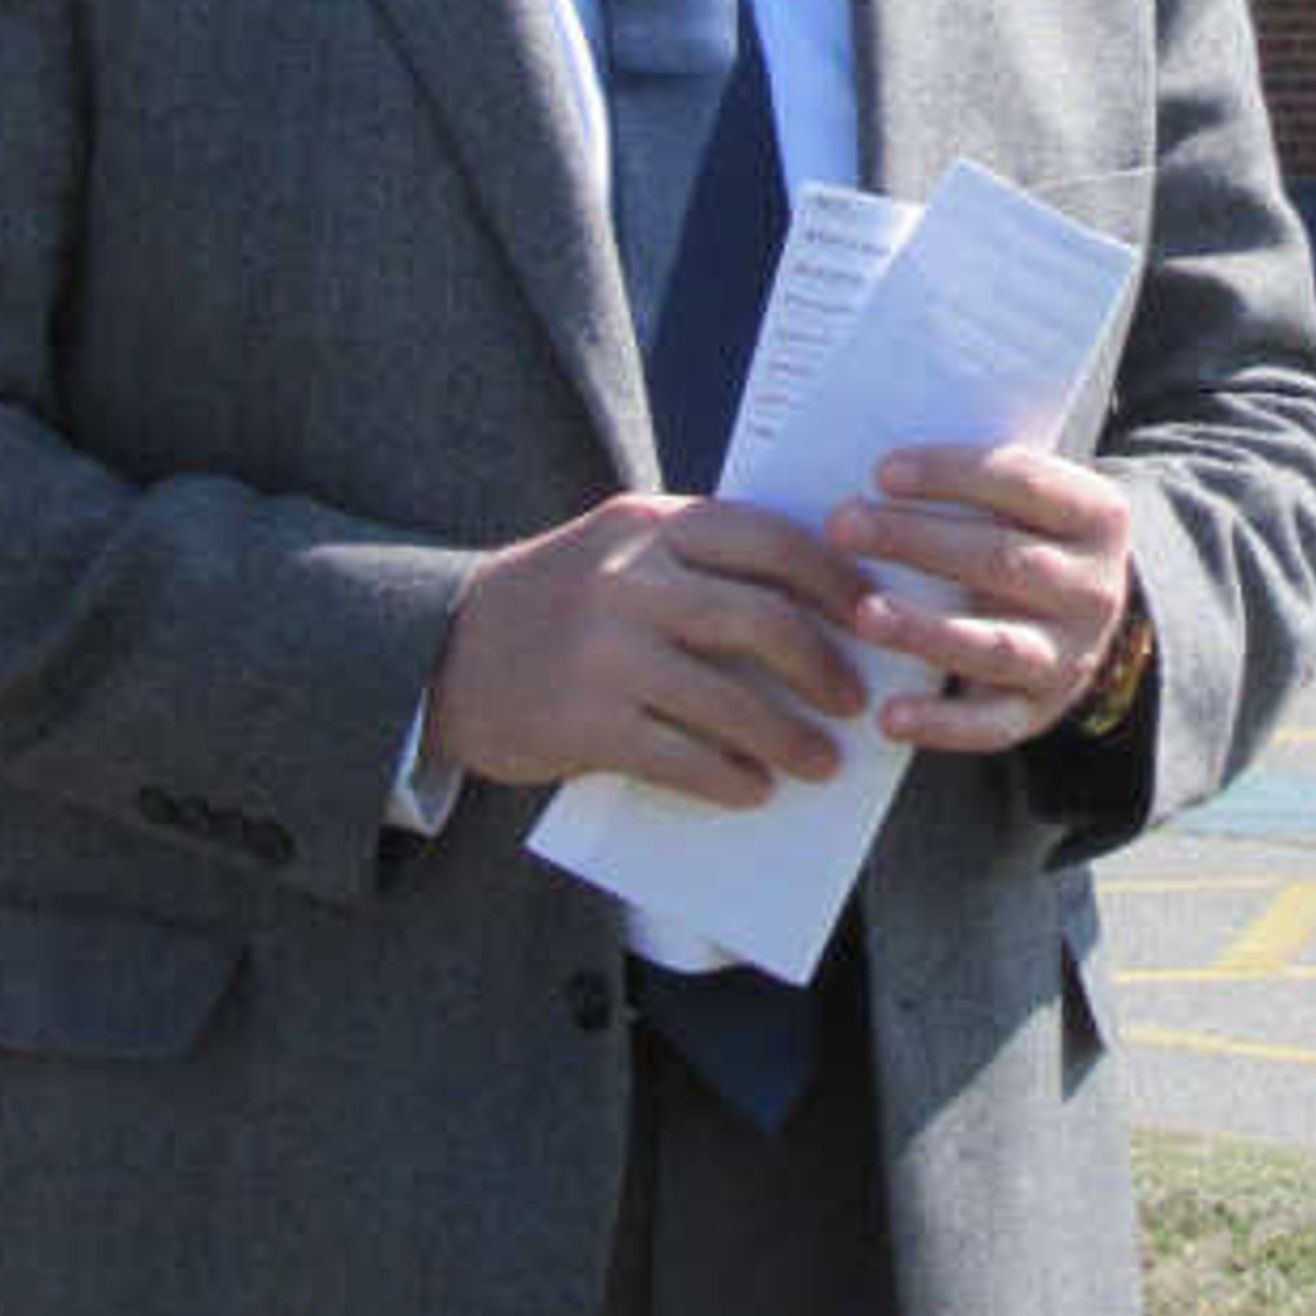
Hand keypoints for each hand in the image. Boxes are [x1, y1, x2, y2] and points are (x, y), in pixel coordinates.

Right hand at [423, 494, 870, 806]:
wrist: (440, 652)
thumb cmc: (560, 602)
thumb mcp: (622, 553)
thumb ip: (701, 563)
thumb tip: (821, 609)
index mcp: (651, 525)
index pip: (770, 539)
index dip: (836, 579)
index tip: (875, 614)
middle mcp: (629, 579)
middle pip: (761, 620)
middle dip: (823, 665)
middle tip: (855, 698)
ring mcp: (603, 652)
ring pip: (728, 700)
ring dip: (788, 737)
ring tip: (822, 762)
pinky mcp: (581, 722)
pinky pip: (678, 757)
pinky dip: (727, 779)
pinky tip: (754, 791)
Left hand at [826, 443, 1141, 757]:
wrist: (1080, 620)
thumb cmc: (1022, 537)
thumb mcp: (1024, 502)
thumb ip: (974, 483)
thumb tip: (876, 468)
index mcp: (1096, 515)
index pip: (1023, 483)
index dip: (952, 474)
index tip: (881, 472)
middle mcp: (1094, 588)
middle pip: (1001, 559)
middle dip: (916, 541)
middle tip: (842, 526)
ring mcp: (1071, 655)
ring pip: (996, 644)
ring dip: (926, 630)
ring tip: (864, 615)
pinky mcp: (1040, 711)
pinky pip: (989, 724)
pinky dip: (939, 723)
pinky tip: (887, 716)